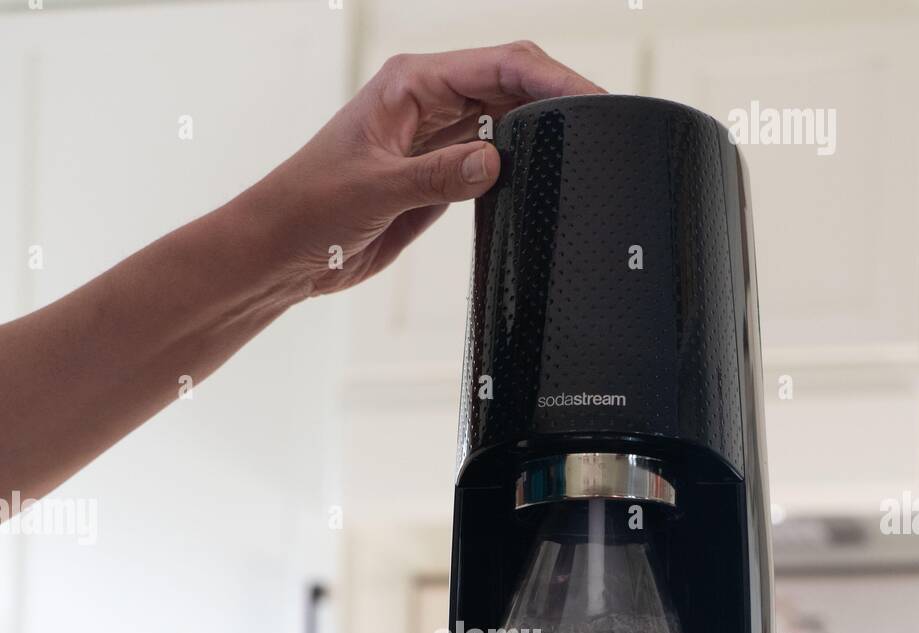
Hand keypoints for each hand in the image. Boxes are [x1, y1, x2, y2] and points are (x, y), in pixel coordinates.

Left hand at [250, 41, 603, 294]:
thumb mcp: (375, 190)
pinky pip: (491, 161)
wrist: (285, 251)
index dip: (551, 77)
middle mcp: (427, 103)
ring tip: (585, 149)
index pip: (499, 66)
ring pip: (505, 121)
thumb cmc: (311, 208)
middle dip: (558, 99)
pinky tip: (544, 178)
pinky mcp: (437, 175)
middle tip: (604, 126)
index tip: (591, 99)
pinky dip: (520, 167)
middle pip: (511, 85)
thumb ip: (437, 176)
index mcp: (411, 85)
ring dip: (541, 131)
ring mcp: (435, 138)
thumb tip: (495, 162)